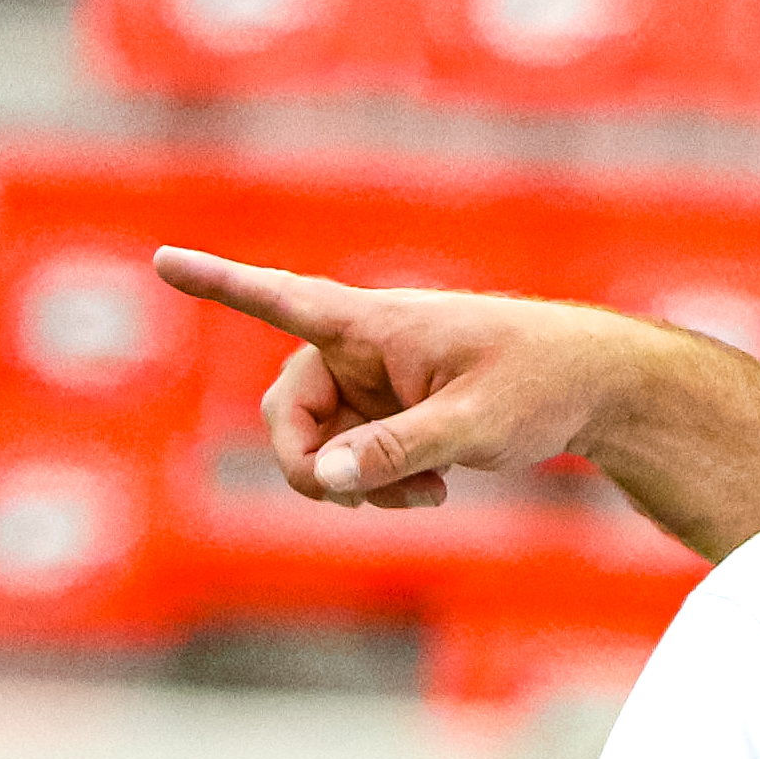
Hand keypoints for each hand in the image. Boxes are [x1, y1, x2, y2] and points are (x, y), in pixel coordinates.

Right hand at [152, 248, 656, 509]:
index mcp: (376, 324)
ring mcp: (373, 380)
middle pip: (287, 411)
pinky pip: (349, 455)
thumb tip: (320, 480)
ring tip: (425, 495)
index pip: (284, 299)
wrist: (596, 387)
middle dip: (311, 464)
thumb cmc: (542, 384)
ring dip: (352, 480)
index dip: (220, 283)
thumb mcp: (474, 424)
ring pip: (317, 443)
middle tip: (358, 500)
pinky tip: (430, 490)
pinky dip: (374, 481)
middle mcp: (362, 346)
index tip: (163, 258)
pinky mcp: (389, 410)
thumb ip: (395, 451)